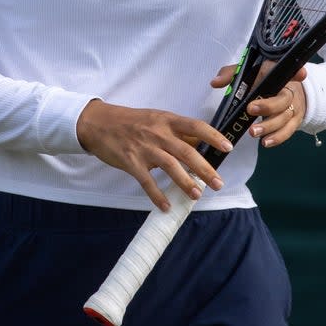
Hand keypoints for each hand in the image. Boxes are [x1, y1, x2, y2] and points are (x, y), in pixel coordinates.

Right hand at [75, 100, 233, 211]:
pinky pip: (147, 181)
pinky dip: (157, 195)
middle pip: (186, 151)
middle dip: (204, 169)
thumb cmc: (130, 121)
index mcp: (166, 120)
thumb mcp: (155, 119)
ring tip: (197, 195)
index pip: (195, 126)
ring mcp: (144, 148)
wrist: (98, 123)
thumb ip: (175, 132)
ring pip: (170, 166)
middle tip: (218, 184)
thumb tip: (199, 146)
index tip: (228, 148)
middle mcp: (158, 133)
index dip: (213, 136)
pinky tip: (166, 207)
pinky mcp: (131, 162)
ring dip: (185, 182)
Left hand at [211, 60, 307, 147]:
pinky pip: (288, 131)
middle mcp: (288, 90)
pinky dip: (278, 138)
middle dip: (268, 106)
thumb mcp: (247, 72)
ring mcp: (292, 107)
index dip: (296, 73)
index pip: (288, 71)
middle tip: (250, 109)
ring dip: (269, 126)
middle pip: (283, 98)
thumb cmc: (264, 80)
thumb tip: (215, 83)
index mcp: (277, 74)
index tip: (301, 74)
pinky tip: (266, 142)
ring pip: (285, 117)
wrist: (288, 90)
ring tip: (253, 132)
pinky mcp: (294, 121)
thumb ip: (231, 75)